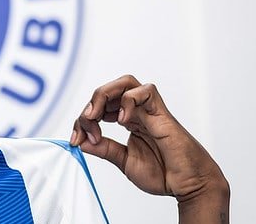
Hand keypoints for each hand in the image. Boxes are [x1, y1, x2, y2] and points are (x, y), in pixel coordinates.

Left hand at [70, 75, 228, 220]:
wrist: (190, 185)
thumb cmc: (165, 173)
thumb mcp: (124, 161)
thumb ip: (104, 149)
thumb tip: (80, 142)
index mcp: (129, 120)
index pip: (99, 107)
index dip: (82, 121)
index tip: (76, 140)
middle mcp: (138, 112)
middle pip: (110, 89)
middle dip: (90, 103)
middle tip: (85, 123)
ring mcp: (150, 111)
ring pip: (126, 82)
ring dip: (104, 95)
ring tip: (96, 116)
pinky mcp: (162, 114)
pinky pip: (146, 91)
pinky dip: (129, 100)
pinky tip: (122, 120)